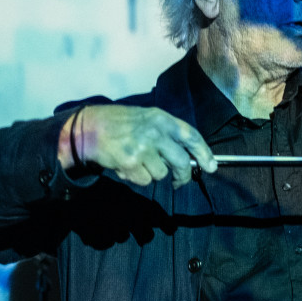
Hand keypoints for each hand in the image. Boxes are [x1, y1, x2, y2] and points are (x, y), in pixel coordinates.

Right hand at [62, 104, 215, 186]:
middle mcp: (155, 132)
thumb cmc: (120, 124)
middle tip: (180, 182)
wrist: (89, 128)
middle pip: (182, 161)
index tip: (211, 166)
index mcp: (161, 119)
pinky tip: (125, 165)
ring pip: (161, 174)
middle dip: (183, 176)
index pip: (191, 136)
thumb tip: (189, 159)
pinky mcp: (131, 163)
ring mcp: (143, 148)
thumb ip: (166, 135)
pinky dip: (136, 178)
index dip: (204, 152)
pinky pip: (144, 180)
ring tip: (137, 161)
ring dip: (151, 173)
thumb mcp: (147, 119)